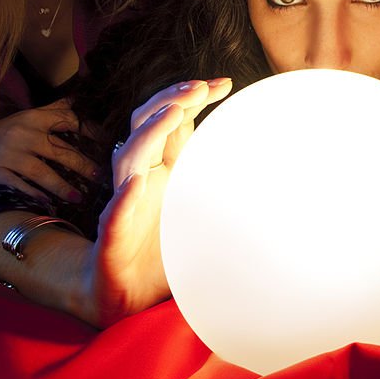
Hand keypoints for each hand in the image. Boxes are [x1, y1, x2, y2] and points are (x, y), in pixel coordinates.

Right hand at [0, 99, 97, 202]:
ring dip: (62, 187)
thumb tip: (82, 98)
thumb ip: (55, 109)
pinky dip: (34, 195)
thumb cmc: (5, 132)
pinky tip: (49, 204)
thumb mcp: (28, 117)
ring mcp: (8, 154)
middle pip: (59, 151)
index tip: (109, 144)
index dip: (91, 132)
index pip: (68, 121)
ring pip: (41, 172)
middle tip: (101, 178)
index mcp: (34, 118)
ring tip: (79, 198)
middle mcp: (22, 134)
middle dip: (83, 166)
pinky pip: (19, 186)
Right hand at [81, 78, 231, 326]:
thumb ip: (219, 181)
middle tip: (198, 87)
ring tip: (172, 115)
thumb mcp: (197, 207)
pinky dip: (124, 199)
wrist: (121, 295)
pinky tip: (136, 186)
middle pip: (147, 125)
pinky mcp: (112, 237)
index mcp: (162, 168)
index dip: (192, 97)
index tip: (225, 83)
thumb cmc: (161, 249)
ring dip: (150, 134)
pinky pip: (114, 215)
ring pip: (129, 159)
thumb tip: (267, 161)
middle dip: (171, 101)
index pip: (174, 121)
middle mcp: (141, 178)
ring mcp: (124, 205)